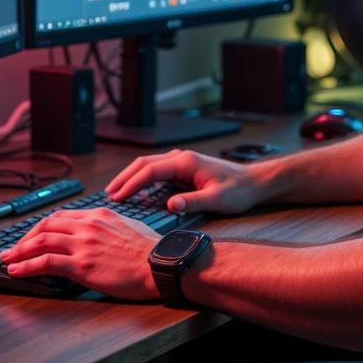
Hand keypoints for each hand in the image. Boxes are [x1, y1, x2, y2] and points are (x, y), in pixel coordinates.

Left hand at [0, 209, 161, 299]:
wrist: (161, 265)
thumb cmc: (150, 251)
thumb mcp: (128, 227)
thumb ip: (108, 226)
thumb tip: (98, 233)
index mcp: (99, 215)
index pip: (60, 217)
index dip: (40, 228)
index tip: (31, 237)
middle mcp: (88, 226)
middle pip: (45, 226)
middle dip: (24, 238)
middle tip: (12, 249)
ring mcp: (83, 244)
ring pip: (41, 241)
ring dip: (19, 251)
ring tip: (6, 260)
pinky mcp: (82, 264)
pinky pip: (46, 262)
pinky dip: (26, 266)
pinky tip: (16, 271)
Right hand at [105, 148, 264, 216]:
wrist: (254, 183)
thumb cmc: (238, 190)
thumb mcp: (217, 200)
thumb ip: (193, 202)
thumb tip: (170, 204)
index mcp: (186, 162)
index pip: (150, 170)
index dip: (131, 184)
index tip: (117, 197)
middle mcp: (181, 158)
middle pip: (143, 164)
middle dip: (124, 178)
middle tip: (108, 195)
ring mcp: (181, 162)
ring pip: (148, 166)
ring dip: (131, 178)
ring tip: (116, 193)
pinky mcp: (183, 169)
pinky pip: (157, 172)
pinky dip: (142, 180)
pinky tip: (136, 192)